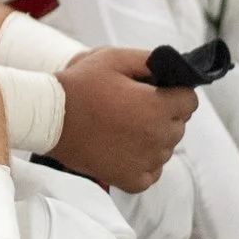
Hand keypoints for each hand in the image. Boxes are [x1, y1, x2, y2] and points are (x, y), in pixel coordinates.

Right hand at [51, 48, 195, 191]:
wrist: (48, 119)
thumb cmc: (79, 86)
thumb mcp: (114, 58)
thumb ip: (150, 60)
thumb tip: (172, 67)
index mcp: (158, 107)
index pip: (190, 101)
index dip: (174, 92)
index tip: (153, 92)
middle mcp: (157, 138)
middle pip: (179, 125)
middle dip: (164, 114)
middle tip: (132, 107)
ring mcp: (145, 162)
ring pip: (166, 148)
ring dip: (153, 138)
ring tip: (122, 127)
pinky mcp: (131, 180)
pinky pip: (152, 172)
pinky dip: (143, 162)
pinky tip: (123, 148)